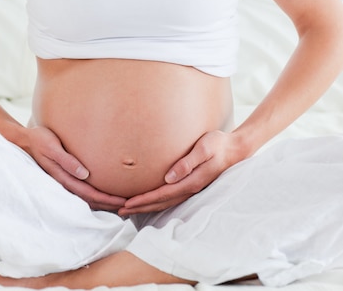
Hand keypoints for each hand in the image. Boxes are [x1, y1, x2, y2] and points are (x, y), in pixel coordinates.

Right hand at [23, 125, 126, 210]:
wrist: (24, 140)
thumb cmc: (39, 139)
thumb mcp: (52, 147)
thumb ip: (67, 160)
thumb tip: (84, 174)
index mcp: (63, 177)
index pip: (90, 193)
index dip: (107, 199)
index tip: (123, 201)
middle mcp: (64, 183)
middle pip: (90, 199)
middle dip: (109, 204)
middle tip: (129, 206)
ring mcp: (63, 181)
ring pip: (86, 197)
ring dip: (102, 202)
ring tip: (119, 204)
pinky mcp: (63, 176)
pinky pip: (81, 190)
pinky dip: (94, 195)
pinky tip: (101, 193)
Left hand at [119, 130, 243, 214]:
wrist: (235, 148)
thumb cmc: (218, 144)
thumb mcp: (204, 148)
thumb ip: (187, 162)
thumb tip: (169, 176)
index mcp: (191, 181)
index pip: (162, 194)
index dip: (144, 200)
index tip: (127, 203)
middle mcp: (190, 189)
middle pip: (161, 202)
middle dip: (140, 207)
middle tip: (120, 210)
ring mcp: (192, 189)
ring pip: (165, 202)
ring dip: (148, 206)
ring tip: (130, 209)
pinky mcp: (192, 184)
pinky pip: (171, 197)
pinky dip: (158, 201)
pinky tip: (151, 200)